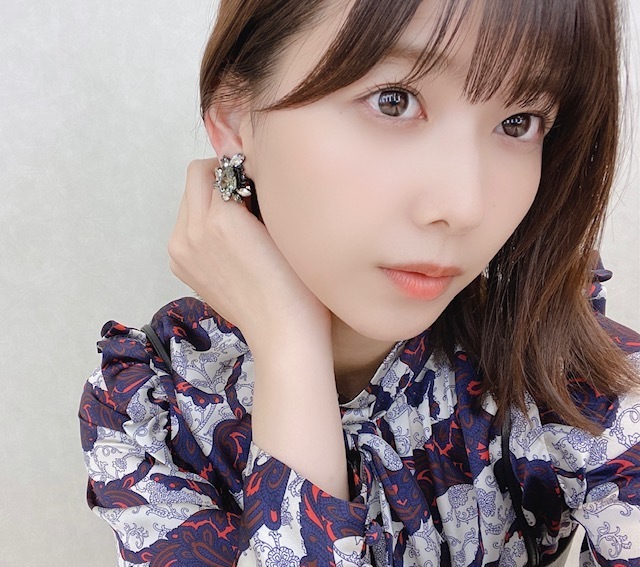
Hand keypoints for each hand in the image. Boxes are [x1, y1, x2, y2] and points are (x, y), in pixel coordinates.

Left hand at [168, 159, 330, 347]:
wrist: (283, 330)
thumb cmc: (296, 281)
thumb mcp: (281, 224)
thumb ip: (256, 188)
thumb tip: (244, 165)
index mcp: (219, 219)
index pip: (221, 165)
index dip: (243, 167)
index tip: (258, 179)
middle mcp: (191, 233)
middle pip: (195, 178)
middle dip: (220, 178)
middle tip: (248, 194)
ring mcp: (181, 252)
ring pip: (188, 202)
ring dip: (210, 200)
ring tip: (240, 222)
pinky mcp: (180, 267)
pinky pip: (185, 227)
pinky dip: (202, 224)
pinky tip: (229, 244)